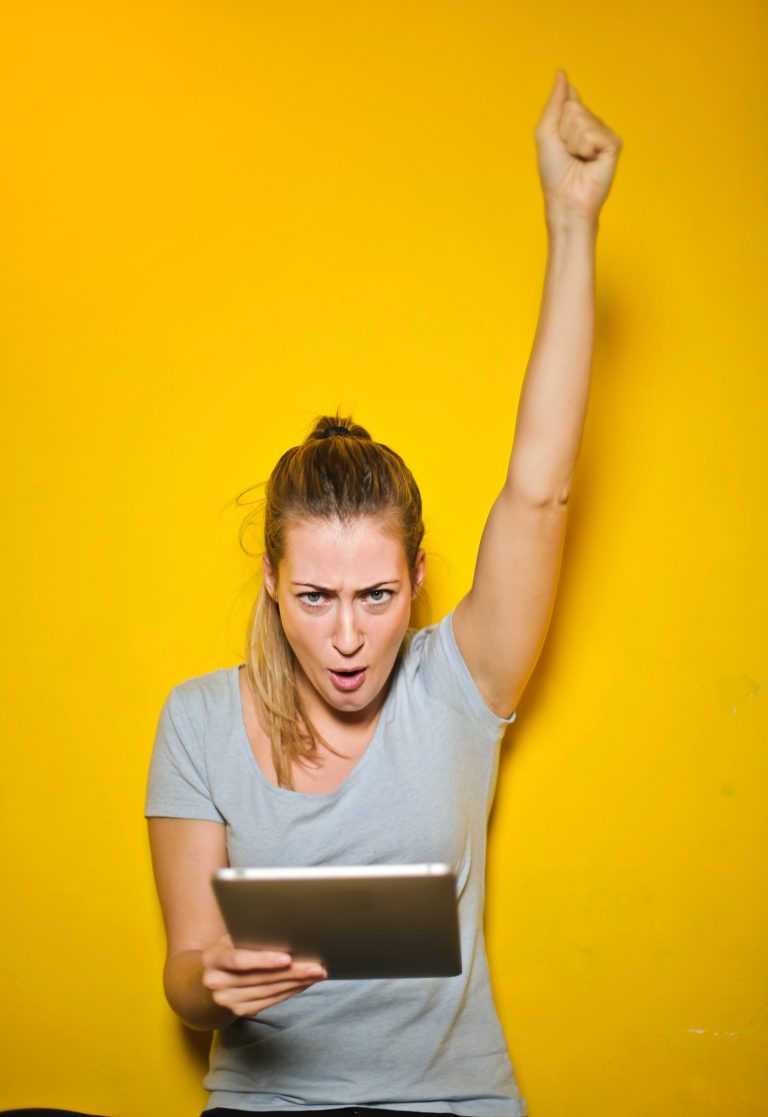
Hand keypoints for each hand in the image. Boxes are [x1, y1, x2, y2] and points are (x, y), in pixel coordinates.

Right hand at [201, 934, 326, 1017]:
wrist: (209, 981)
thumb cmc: (228, 950)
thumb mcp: (231, 939)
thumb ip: (251, 936)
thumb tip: (287, 930)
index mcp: (213, 958)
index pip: (239, 960)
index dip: (263, 960)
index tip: (288, 958)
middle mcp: (216, 982)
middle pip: (260, 978)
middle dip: (292, 973)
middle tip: (316, 966)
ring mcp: (227, 1000)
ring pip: (268, 992)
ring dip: (295, 983)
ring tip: (316, 974)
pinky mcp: (240, 1011)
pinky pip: (269, 1001)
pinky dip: (289, 992)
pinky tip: (304, 984)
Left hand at [534, 69, 621, 224]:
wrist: (564, 198)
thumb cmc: (554, 172)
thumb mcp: (546, 132)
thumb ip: (555, 101)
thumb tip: (562, 72)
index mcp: (577, 121)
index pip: (568, 100)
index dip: (558, 119)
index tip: (558, 139)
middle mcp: (592, 124)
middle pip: (573, 108)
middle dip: (564, 133)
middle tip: (567, 153)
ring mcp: (604, 134)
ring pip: (582, 120)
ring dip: (573, 142)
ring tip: (577, 159)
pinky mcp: (614, 144)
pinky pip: (594, 133)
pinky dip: (585, 148)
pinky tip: (589, 161)